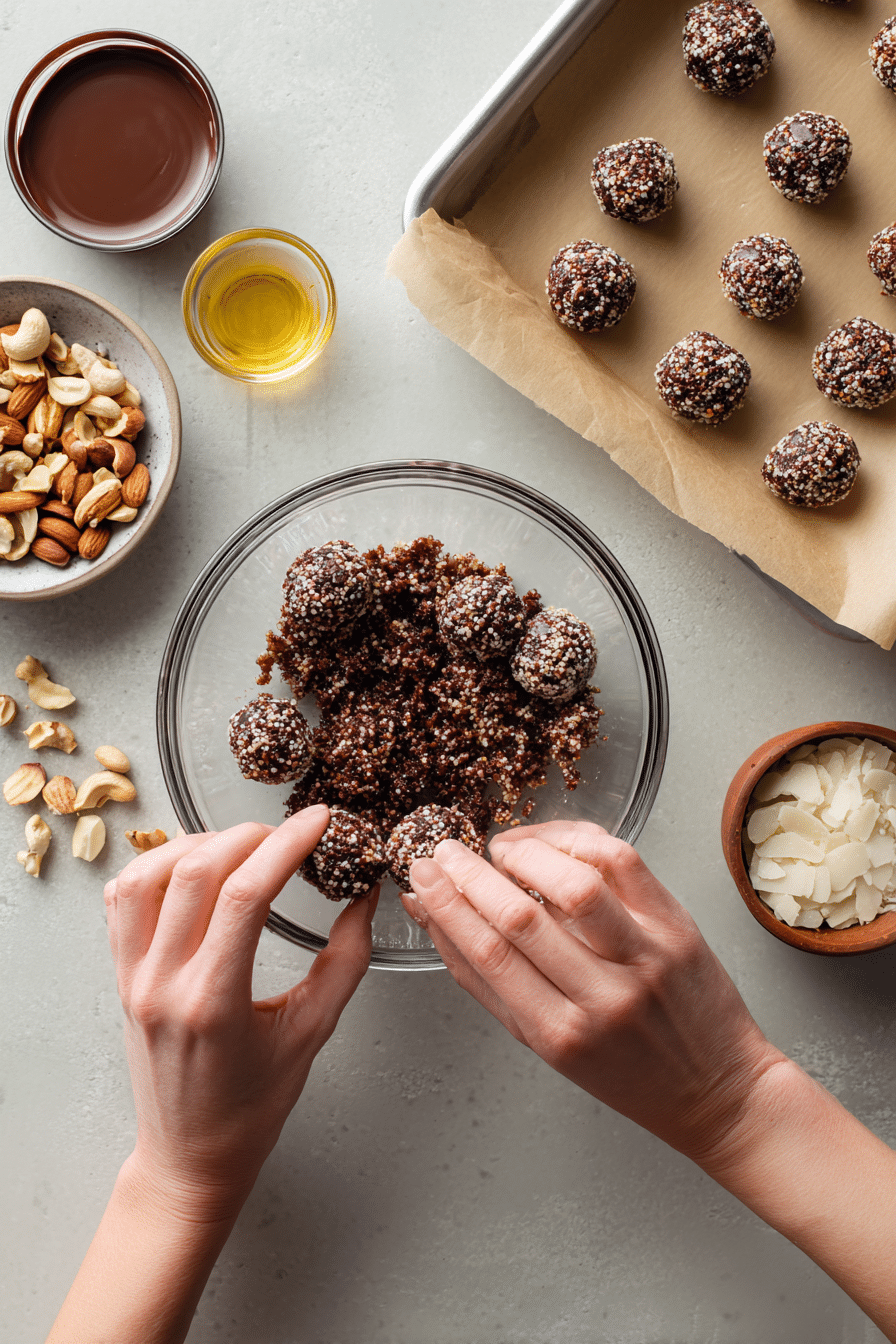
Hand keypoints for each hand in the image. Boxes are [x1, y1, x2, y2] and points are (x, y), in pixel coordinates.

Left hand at [105, 806, 375, 1217]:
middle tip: (288, 833)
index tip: (318, 822)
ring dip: (198, 843)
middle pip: (196, 871)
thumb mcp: (312, 1034)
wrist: (191, 1157)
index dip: (285, 845)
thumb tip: (365, 898)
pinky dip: (155, 867)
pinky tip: (193, 867)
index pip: (244, 895)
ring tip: (241, 845)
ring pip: (148, 875)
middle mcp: (162, 985)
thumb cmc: (251, 1109)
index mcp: (213, 1003)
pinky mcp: (120, 976)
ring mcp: (132, 978)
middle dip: (249, 835)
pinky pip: (123, 900)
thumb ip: (344, 961)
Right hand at [402, 820, 782, 1166]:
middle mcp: (603, 996)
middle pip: (519, 918)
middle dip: (469, 875)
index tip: (421, 876)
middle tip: (444, 852)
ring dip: (524, 853)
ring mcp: (645, 957)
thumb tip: (433, 916)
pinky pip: (623, 863)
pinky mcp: (676, 925)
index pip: (488, 955)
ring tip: (501, 849)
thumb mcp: (544, 1044)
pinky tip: (554, 844)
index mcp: (560, 1034)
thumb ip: (485, 981)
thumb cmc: (627, 1071)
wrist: (715, 1089)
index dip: (446, 906)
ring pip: (573, 884)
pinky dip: (578, 841)